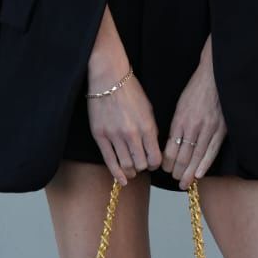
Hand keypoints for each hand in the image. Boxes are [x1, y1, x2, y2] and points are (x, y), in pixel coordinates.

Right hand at [86, 70, 162, 186]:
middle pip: (141, 164)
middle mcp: (132, 134)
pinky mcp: (100, 136)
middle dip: (143, 167)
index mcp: (147, 126)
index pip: (155, 158)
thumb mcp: (148, 109)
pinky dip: (117, 174)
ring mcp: (115, 136)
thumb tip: (153, 149)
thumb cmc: (130, 91)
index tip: (154, 163)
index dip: (156, 165)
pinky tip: (122, 179)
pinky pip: (110, 161)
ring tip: (132, 171)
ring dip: (131, 171)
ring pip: (126, 165)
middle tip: (142, 165)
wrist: (108, 78)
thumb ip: (151, 130)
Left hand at [163, 39, 226, 188]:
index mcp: (180, 120)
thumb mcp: (181, 105)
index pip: (170, 147)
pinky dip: (205, 163)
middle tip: (174, 180)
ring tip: (184, 183)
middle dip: (177, 170)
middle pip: (182, 155)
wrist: (215, 75)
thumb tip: (173, 143)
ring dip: (189, 172)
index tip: (164, 169)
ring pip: (196, 155)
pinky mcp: (221, 128)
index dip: (166, 161)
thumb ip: (177, 124)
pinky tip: (199, 174)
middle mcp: (192, 126)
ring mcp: (208, 128)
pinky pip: (212, 150)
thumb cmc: (197, 89)